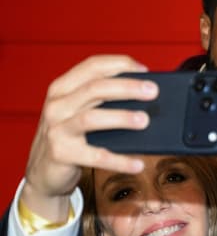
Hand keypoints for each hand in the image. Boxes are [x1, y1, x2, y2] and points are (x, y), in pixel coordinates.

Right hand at [21, 55, 153, 220]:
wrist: (44, 172)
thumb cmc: (70, 137)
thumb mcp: (78, 112)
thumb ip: (102, 100)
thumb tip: (145, 95)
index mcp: (62, 88)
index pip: (92, 66)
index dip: (120, 64)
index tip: (145, 70)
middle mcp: (57, 105)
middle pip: (95, 88)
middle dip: (127, 87)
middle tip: (153, 91)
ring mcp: (57, 130)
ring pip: (92, 118)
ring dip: (121, 117)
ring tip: (145, 120)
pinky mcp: (61, 154)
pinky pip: (95, 156)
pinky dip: (119, 160)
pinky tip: (138, 164)